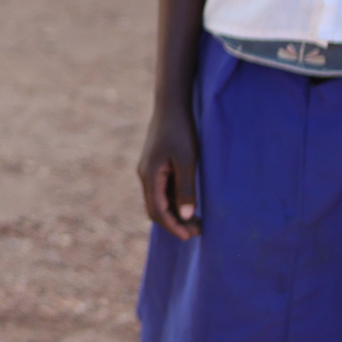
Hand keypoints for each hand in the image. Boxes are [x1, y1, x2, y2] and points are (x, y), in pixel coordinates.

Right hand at [137, 101, 199, 239]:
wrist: (171, 105)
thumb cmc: (180, 130)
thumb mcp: (187, 161)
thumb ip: (186, 189)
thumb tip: (186, 215)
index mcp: (149, 176)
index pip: (158, 211)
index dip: (173, 226)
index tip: (190, 237)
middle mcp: (145, 176)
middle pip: (156, 209)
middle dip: (174, 223)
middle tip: (197, 232)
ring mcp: (149, 170)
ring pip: (158, 200)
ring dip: (175, 213)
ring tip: (196, 221)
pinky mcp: (155, 165)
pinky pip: (161, 190)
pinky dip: (174, 201)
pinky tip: (189, 202)